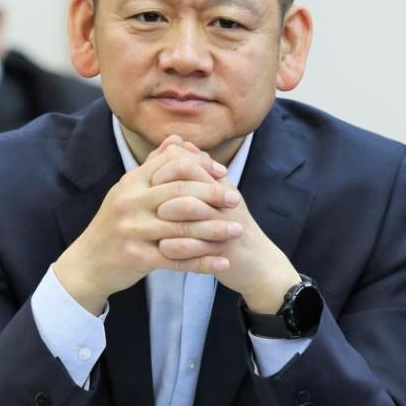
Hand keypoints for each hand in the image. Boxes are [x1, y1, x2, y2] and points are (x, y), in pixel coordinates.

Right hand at [54, 136, 243, 314]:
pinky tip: (223, 263)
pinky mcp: (137, 257)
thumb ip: (153, 166)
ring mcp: (133, 230)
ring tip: (237, 231)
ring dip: (215, 230)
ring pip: (183, 227)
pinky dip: (203, 262)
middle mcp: (131, 203)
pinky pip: (178, 259)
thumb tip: (176, 139)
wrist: (87, 264)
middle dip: (213, 195)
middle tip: (235, 200)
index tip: (222, 173)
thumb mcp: (128, 191)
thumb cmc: (114, 225)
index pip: (172, 164)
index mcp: (131, 183)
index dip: (201, 166)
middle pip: (181, 192)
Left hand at [151, 141, 299, 313]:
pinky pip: (196, 248)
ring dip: (170, 213)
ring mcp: (224, 226)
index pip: (189, 163)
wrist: (258, 263)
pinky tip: (163, 249)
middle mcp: (223, 201)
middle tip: (146, 197)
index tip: (149, 177)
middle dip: (163, 188)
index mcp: (219, 185)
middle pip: (190, 182)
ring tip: (155, 220)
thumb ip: (196, 169)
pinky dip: (177, 247)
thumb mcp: (216, 194)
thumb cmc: (230, 227)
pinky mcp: (224, 252)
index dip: (165, 167)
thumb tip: (176, 142)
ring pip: (192, 211)